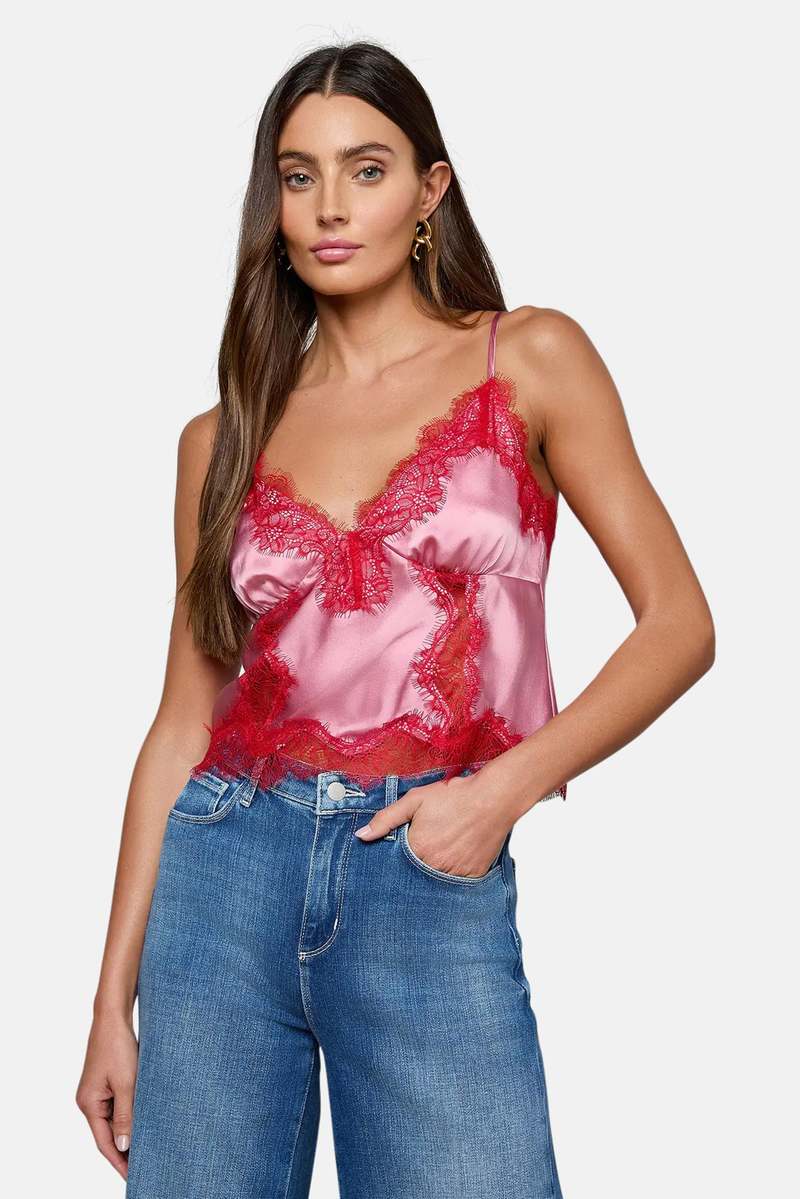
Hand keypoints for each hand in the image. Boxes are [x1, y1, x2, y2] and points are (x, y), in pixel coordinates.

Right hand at [75, 1009, 138, 1180]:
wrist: (113, 1016)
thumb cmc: (118, 1046)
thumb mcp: (126, 1082)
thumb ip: (126, 1115)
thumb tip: (125, 1145)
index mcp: (89, 1103)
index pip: (104, 1142)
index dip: (120, 1161)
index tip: (134, 1176)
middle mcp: (90, 1100)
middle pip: (109, 1133)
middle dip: (126, 1149)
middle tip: (147, 1164)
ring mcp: (98, 1091)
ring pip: (116, 1119)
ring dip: (131, 1130)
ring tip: (150, 1145)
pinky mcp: (107, 1082)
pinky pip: (118, 1105)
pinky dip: (131, 1114)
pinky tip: (146, 1120)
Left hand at [354, 773, 510, 877]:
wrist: (493, 798)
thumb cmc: (454, 796)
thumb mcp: (415, 800)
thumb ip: (386, 819)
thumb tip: (361, 836)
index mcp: (417, 849)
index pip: (398, 864)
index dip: (399, 857)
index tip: (404, 850)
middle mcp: (434, 866)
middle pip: (416, 874)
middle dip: (416, 865)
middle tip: (427, 847)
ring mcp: (455, 873)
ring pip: (436, 880)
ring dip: (434, 871)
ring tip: (442, 850)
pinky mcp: (473, 875)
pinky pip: (457, 882)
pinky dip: (454, 873)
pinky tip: (457, 855)